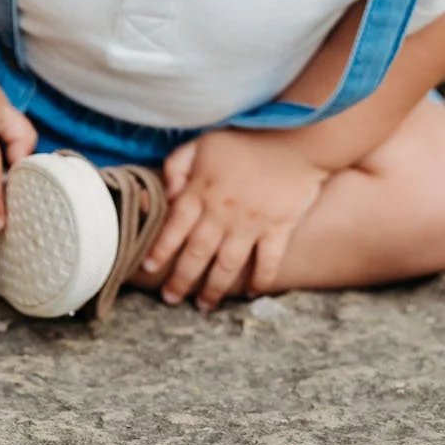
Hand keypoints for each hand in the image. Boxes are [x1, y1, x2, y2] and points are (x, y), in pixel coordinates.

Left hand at [143, 129, 330, 311]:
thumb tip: (168, 196)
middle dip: (181, 280)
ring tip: (204, 306)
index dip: (159, 250)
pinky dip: (259, 280)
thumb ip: (177, 166)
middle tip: (170, 299)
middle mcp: (222, 213)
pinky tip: (251, 293)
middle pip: (196, 254)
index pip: (173, 227)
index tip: (148, 268)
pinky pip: (268, 262)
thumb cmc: (246, 139)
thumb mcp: (202, 143)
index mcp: (201, 191)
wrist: (296, 138)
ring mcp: (251, 224)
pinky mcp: (279, 229)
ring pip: (227, 265)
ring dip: (214, 289)